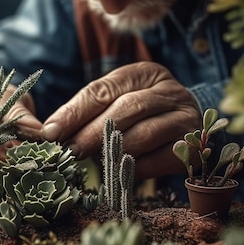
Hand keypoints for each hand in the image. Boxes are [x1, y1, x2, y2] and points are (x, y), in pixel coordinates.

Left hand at [40, 61, 200, 178]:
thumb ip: (89, 111)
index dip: (74, 112)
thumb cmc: (142, 114)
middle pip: (124, 110)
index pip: (102, 90)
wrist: (189, 127)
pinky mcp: (192, 147)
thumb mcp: (117, 101)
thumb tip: (52, 133)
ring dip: (111, 152)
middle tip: (69, 151)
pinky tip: (119, 171)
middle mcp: (170, 91)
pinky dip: (133, 168)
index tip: (51, 132)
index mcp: (144, 73)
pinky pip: (156, 160)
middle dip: (91, 133)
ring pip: (142, 135)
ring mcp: (185, 118)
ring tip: (92, 161)